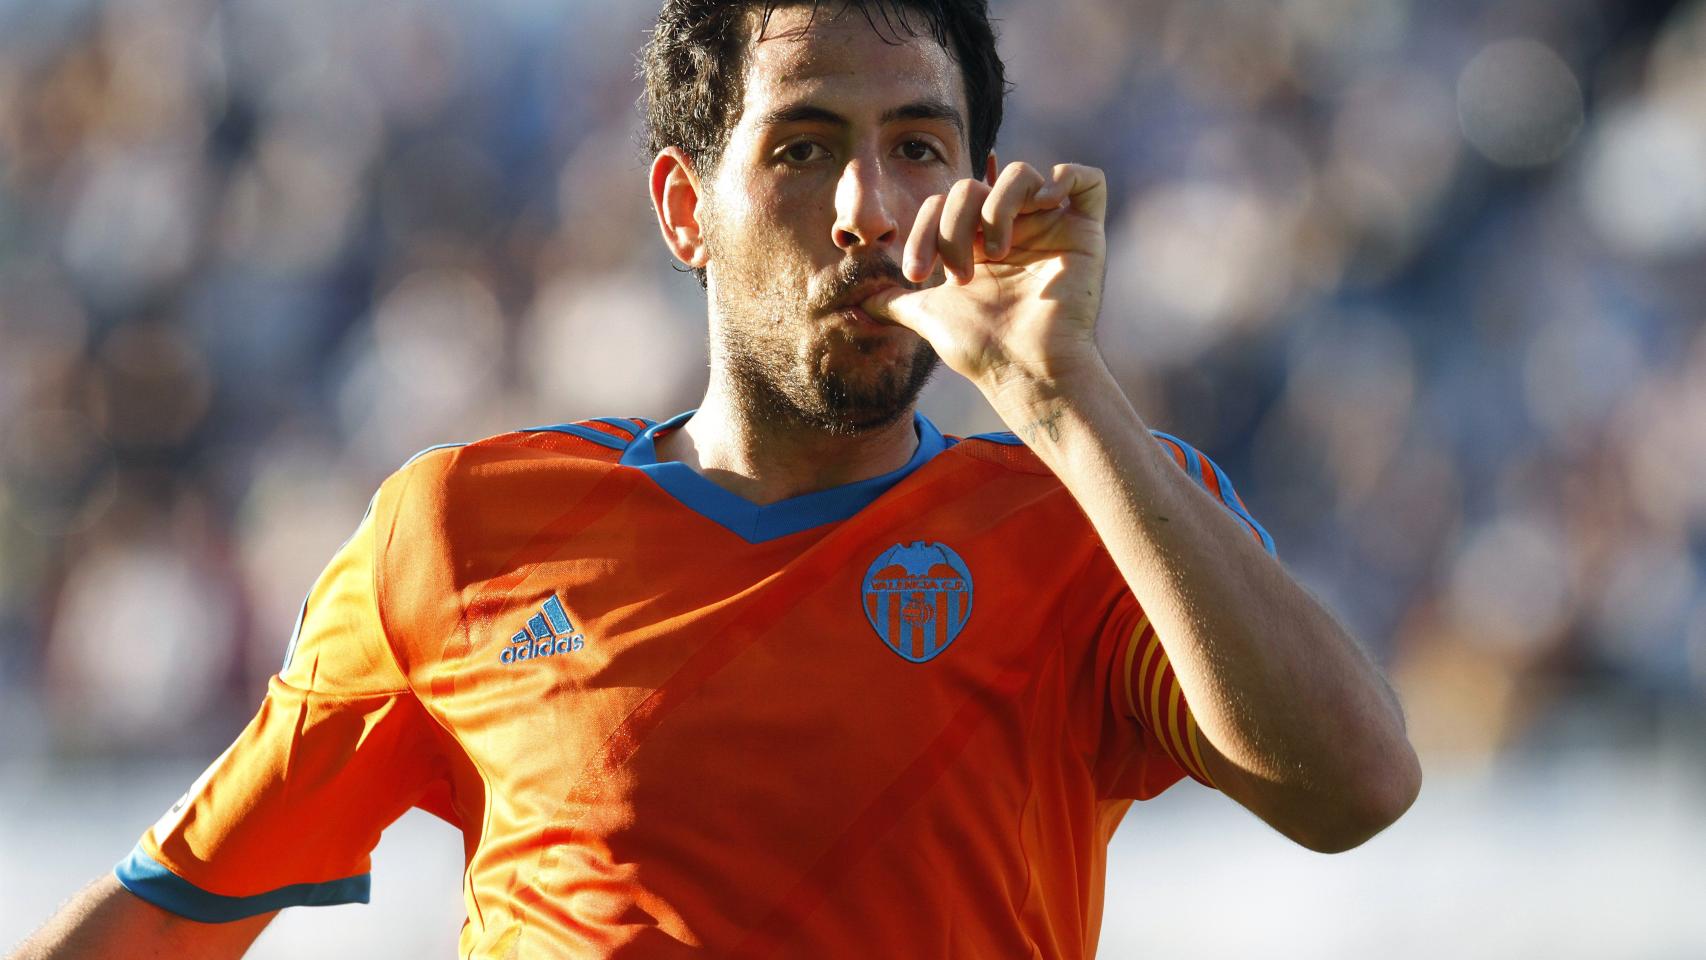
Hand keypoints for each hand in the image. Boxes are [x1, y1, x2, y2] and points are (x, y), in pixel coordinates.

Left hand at [861, 162, 1108, 395]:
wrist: (1023, 372)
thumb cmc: (982, 350)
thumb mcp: (926, 317)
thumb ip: (896, 302)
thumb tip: (860, 300)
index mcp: (978, 243)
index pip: (943, 203)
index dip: (923, 229)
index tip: (917, 275)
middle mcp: (1013, 229)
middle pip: (973, 187)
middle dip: (953, 225)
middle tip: (958, 274)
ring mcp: (1050, 228)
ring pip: (1020, 174)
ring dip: (995, 206)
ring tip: (996, 251)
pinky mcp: (1084, 231)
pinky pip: (1085, 178)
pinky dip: (1062, 176)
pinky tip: (1043, 205)